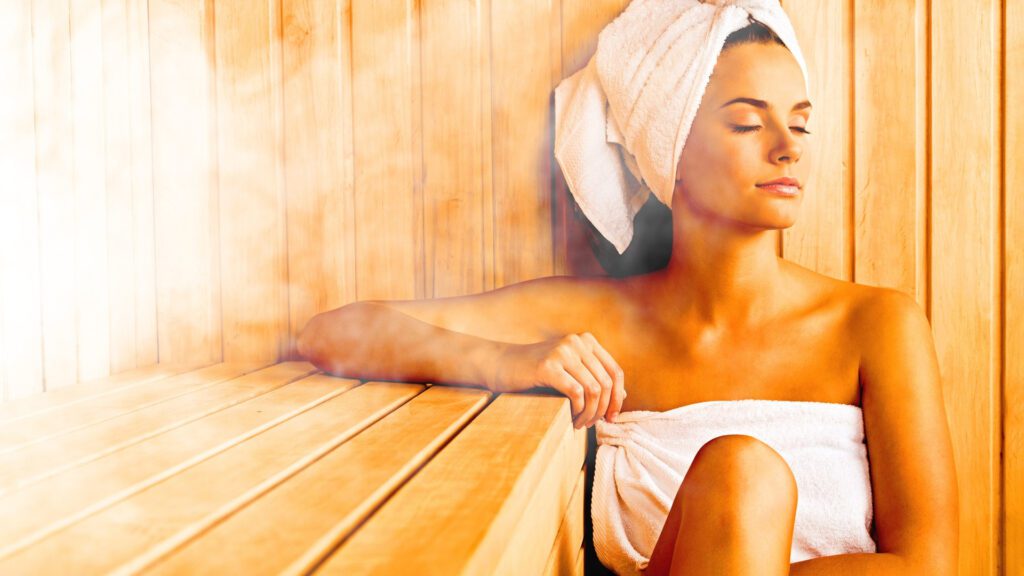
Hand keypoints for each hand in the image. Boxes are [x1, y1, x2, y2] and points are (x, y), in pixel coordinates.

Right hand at [488, 333, 625, 428]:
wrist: (501, 365)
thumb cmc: (536, 373)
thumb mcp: (569, 372)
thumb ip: (593, 378)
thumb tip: (622, 395)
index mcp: (586, 341)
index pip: (615, 371)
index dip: (617, 397)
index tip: (612, 417)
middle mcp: (577, 342)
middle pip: (606, 382)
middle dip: (603, 409)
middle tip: (593, 424)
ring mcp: (562, 351)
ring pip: (593, 389)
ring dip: (590, 412)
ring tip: (581, 423)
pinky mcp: (548, 365)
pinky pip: (576, 392)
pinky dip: (578, 410)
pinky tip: (571, 419)